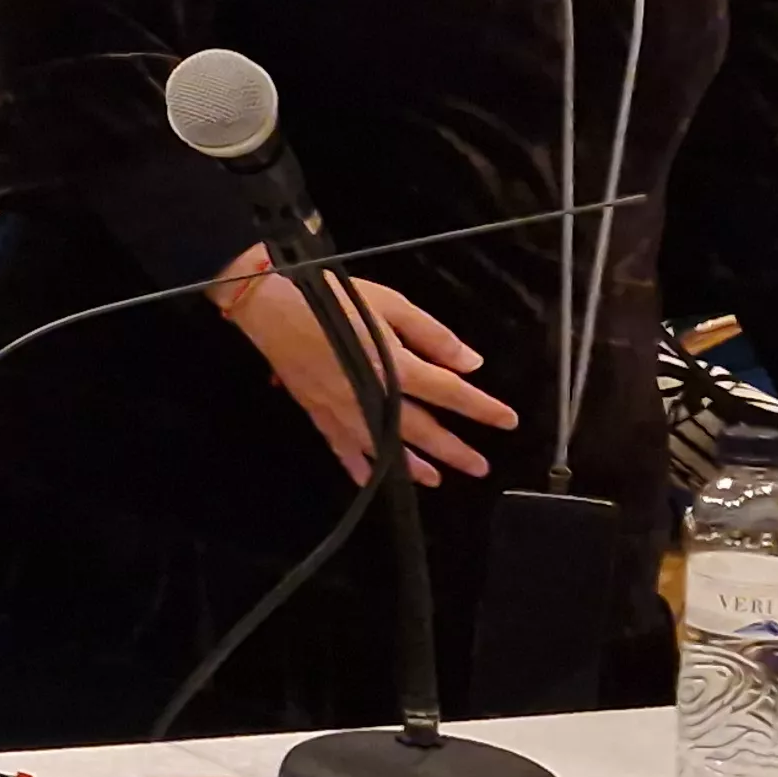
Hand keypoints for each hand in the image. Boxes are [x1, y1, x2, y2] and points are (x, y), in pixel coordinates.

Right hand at [213, 252, 518, 485]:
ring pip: (383, 446)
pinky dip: (356, 466)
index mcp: (394, 366)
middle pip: (421, 430)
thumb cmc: (331, 296)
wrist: (269, 304)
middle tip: (480, 467)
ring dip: (412, 466)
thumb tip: (470, 364)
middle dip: (454, 450)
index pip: (449, 393)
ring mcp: (342, 410)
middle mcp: (372, 397)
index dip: (481, 408)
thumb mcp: (389, 304)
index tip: (507, 421)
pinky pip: (341, 447)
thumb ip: (431, 335)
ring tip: (436, 480)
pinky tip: (369, 479)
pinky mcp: (317, 412)